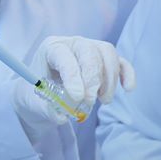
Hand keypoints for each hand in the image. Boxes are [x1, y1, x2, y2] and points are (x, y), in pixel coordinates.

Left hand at [13, 36, 134, 140]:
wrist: (43, 95)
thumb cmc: (35, 95)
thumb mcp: (33, 103)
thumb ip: (46, 109)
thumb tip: (62, 116)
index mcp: (51, 48)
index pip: (64, 55)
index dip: (73, 75)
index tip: (77, 97)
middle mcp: (71, 43)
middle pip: (89, 51)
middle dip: (93, 78)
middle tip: (90, 101)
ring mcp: (90, 48)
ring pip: (107, 54)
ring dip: (109, 79)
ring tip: (103, 101)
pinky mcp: (104, 60)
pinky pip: (120, 61)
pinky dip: (126, 73)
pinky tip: (127, 88)